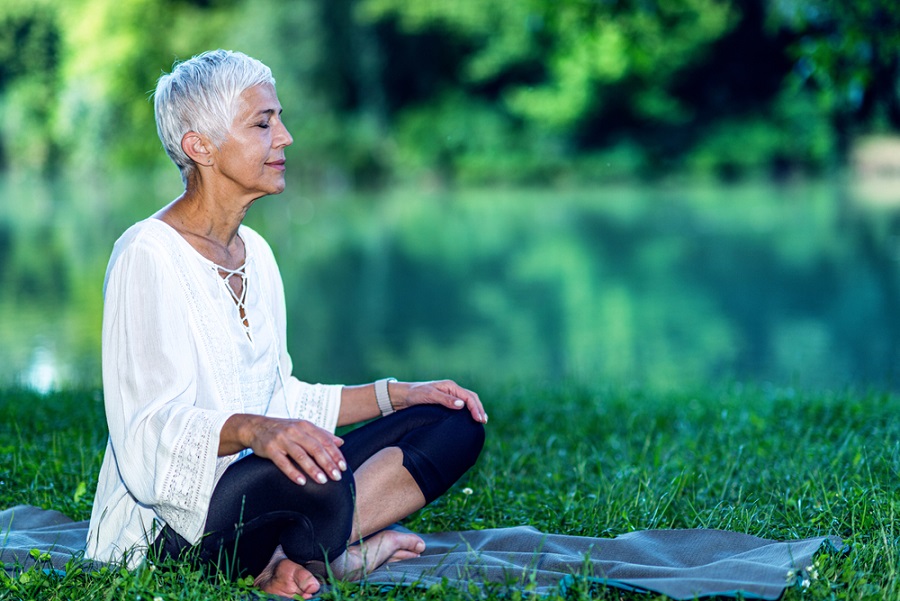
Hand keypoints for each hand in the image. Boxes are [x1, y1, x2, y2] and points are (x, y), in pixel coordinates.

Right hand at [226, 415, 346, 484]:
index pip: (325, 440)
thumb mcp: (302, 428)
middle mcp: (295, 431)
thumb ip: (322, 434)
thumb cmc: (283, 429)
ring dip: (313, 469)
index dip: (335, 454)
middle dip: (328, 463)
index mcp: (305, 426)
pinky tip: (301, 481)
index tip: (343, 467)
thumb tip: (341, 442)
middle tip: (337, 477)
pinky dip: (293, 472)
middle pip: (315, 448)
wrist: (255, 426)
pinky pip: (283, 462)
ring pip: (300, 455)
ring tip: (322, 480)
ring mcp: (282, 439)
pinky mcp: (270, 449)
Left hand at [392, 379, 487, 423]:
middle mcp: (451, 389)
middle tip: (483, 422)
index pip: (469, 397)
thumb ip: (445, 400)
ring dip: (475, 409)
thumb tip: (462, 404)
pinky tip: (468, 419)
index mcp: (450, 386)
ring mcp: (448, 395)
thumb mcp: (429, 396)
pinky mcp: (444, 402)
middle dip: (479, 408)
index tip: (480, 420)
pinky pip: (460, 405)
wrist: (401, 396)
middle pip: (471, 397)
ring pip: (467, 401)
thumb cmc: (414, 394)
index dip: (476, 408)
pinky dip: (467, 411)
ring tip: (480, 420)